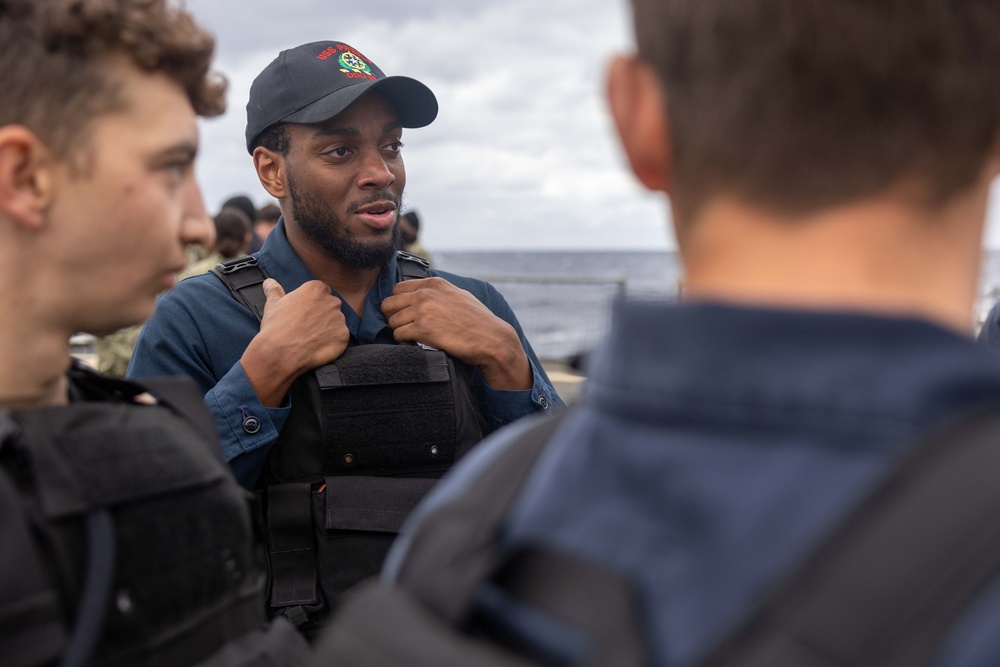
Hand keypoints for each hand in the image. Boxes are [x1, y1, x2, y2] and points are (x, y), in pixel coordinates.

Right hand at [241, 278, 348, 405]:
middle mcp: (332, 302)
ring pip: (336, 323)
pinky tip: (317, 346)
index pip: (321, 292)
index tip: (305, 313)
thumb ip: (274, 290)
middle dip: (322, 315)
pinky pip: (340, 338)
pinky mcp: (343, 337)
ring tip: (311, 338)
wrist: (280, 352)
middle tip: (307, 327)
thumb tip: (269, 282)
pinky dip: (332, 343)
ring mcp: (340, 319)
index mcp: (316, 289)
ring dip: (327, 329)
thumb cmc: (276, 327)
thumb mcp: (273, 304)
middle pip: (330, 307)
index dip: (312, 304)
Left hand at [382, 278, 531, 390]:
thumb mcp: (458, 295)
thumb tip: (421, 293)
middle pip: (389, 304)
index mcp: (433, 283)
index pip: (397, 289)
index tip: (406, 314)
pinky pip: (398, 335)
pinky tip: (416, 343)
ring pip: (392, 321)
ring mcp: (423, 310)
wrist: (491, 338)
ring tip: (413, 337)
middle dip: (394, 317)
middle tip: (405, 327)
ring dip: (400, 331)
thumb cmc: (477, 320)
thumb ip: (437, 291)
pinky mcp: (422, 329)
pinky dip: (404, 341)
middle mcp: (426, 293)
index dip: (398, 304)